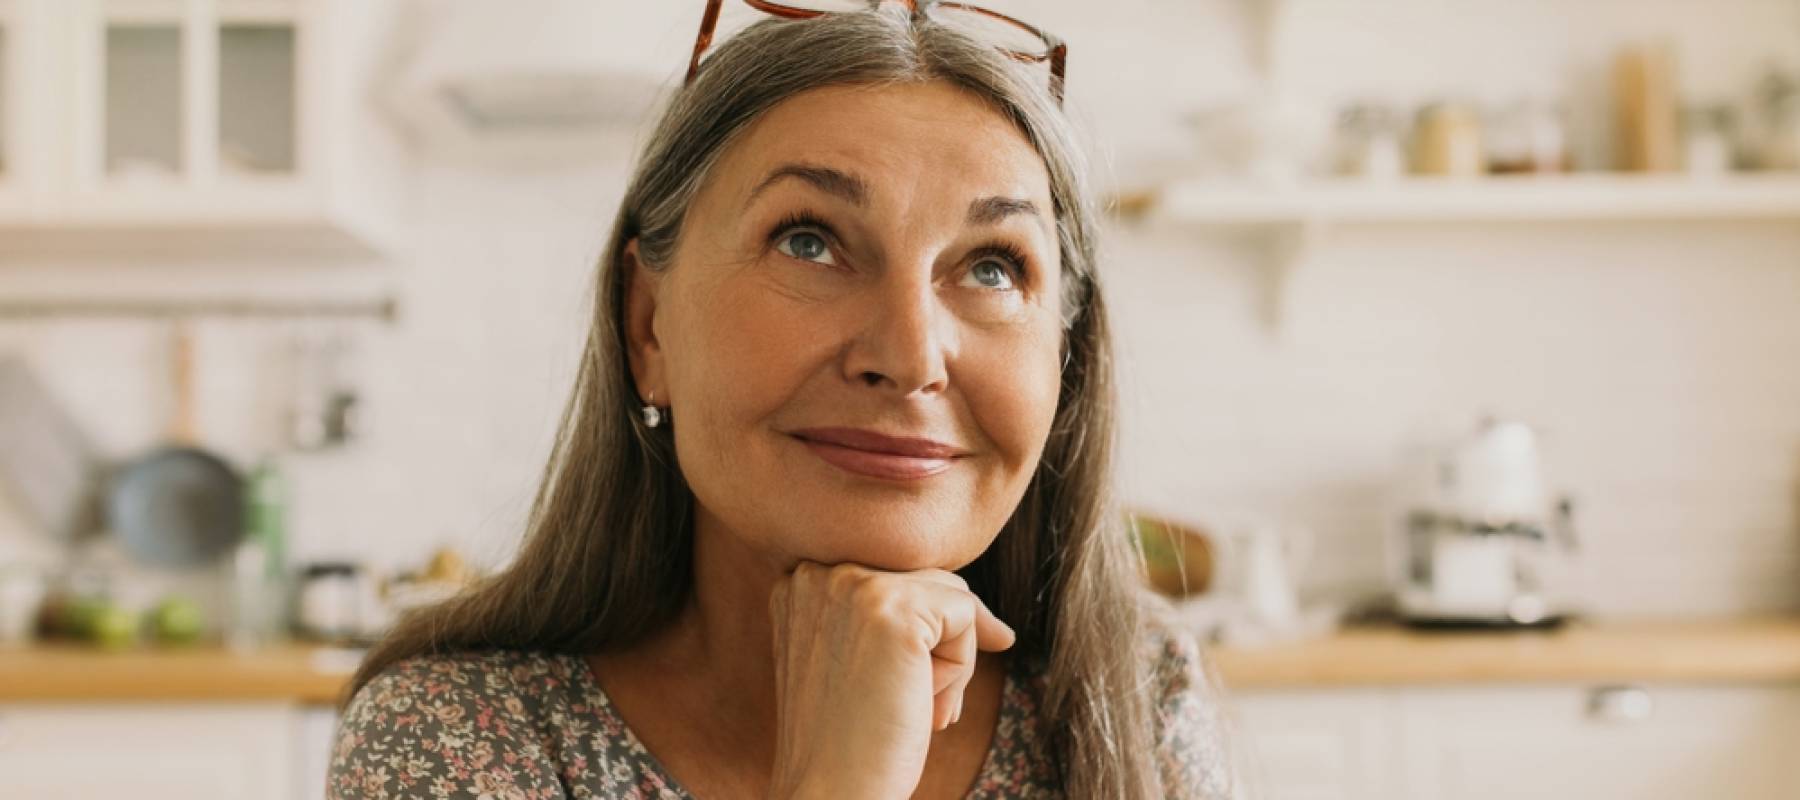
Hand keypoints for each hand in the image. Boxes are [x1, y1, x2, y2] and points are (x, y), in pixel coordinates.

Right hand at [766, 561, 1016, 799]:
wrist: (831, 794)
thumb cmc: (851, 743)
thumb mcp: (864, 666)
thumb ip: (902, 624)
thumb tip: (999, 629)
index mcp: (800, 582)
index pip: (894, 577)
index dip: (925, 631)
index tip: (917, 686)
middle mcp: (818, 571)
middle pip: (926, 582)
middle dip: (941, 648)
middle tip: (920, 710)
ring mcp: (852, 585)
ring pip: (949, 597)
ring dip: (952, 662)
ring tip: (922, 713)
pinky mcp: (893, 607)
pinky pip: (966, 615)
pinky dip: (962, 669)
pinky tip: (930, 712)